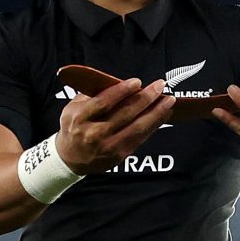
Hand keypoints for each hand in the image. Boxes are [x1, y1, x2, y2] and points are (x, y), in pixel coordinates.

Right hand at [53, 76, 175, 173]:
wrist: (70, 158)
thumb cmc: (74, 127)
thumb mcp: (73, 108)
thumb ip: (93, 95)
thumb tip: (119, 83)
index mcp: (80, 118)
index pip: (104, 102)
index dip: (122, 91)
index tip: (137, 82)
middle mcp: (94, 134)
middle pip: (125, 113)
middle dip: (146, 98)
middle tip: (160, 86)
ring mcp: (108, 146)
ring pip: (137, 127)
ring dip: (156, 112)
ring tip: (169, 100)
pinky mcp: (120, 155)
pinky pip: (140, 137)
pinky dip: (154, 125)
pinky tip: (163, 115)